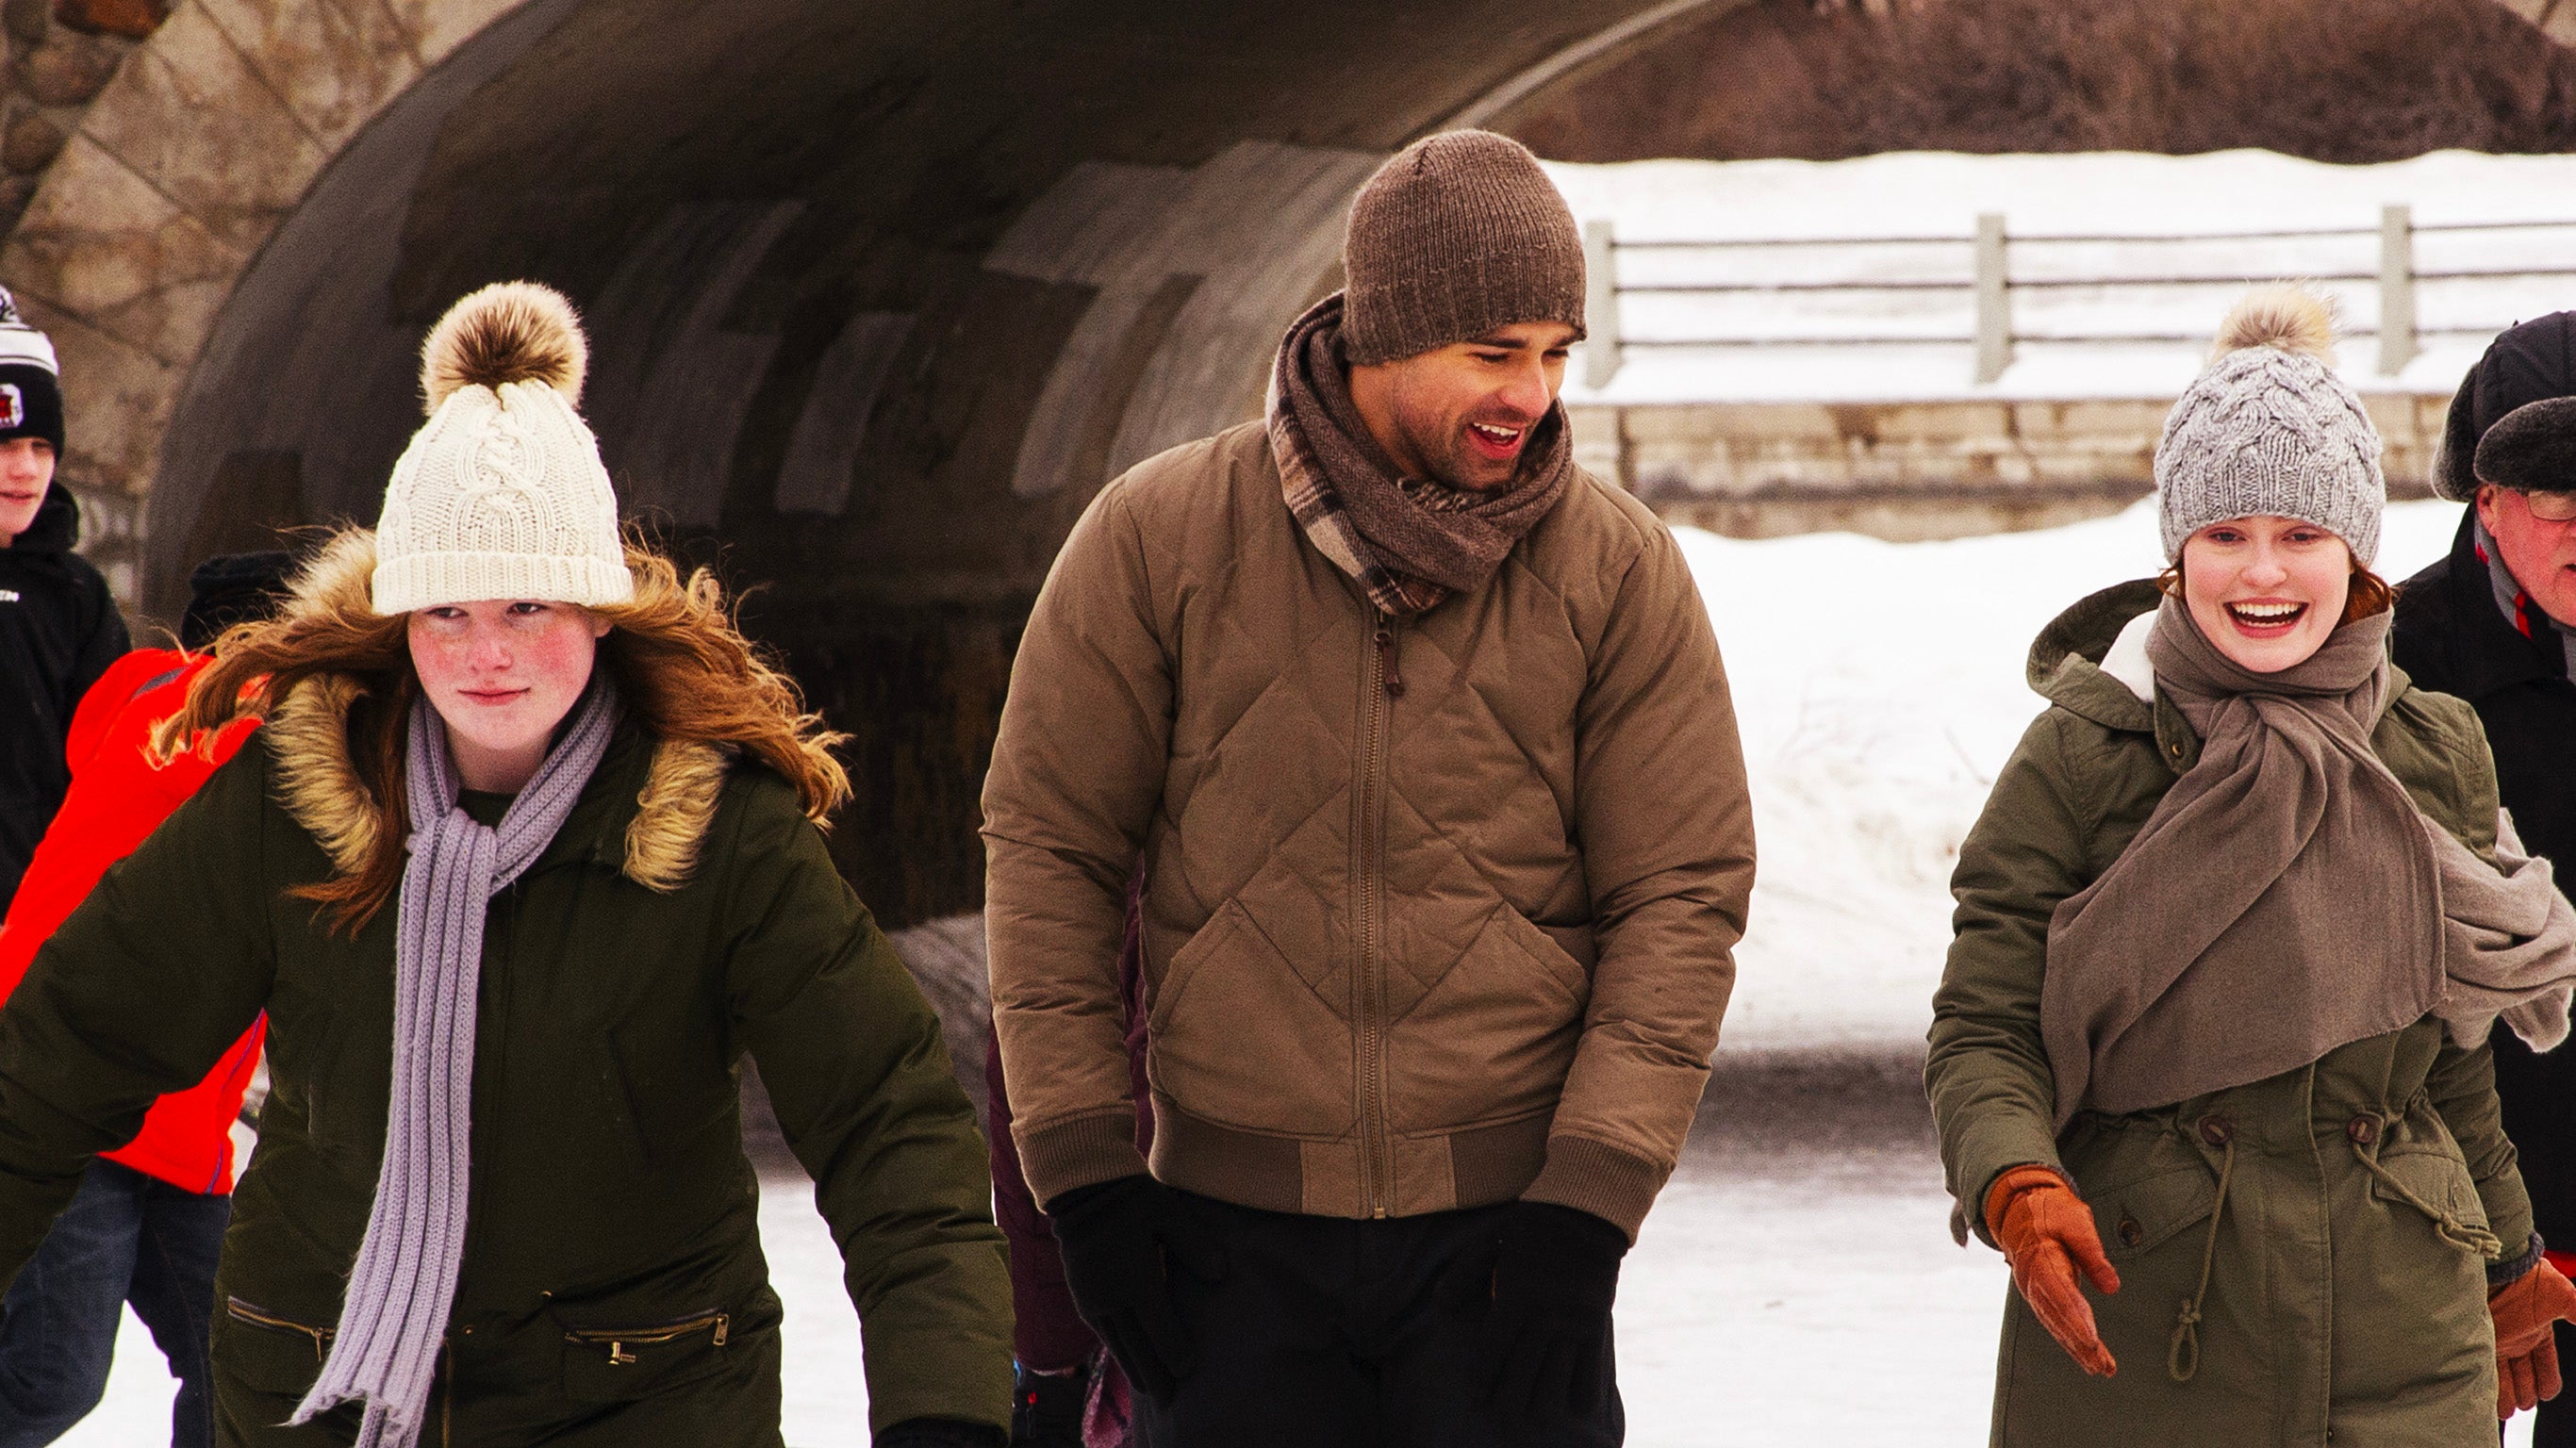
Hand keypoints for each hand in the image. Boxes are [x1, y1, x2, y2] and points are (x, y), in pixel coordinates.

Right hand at [1044, 1176, 1200, 1401]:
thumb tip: (1223, 1275)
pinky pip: (1101, 1332)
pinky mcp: (1081, 1295)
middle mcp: (1111, 1296)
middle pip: (1136, 1346)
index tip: (1189, 1370)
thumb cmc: (1132, 1199)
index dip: (1174, 1353)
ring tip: (1147, 1390)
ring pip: (1116, 1343)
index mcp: (1136, 1279)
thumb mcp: (1170, 1214)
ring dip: (1132, 1367)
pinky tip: (1125, 1358)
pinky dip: (1115, 1350)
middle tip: (1169, 1400)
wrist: (1082, 1189)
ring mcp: (1093, 1297)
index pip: (1160, 1328)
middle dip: (1153, 1375)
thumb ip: (1196, 1246)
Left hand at [1473, 1201, 1628, 1418]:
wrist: (1583, 1212)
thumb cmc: (1529, 1226)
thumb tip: (1440, 1306)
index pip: (1494, 1351)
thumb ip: (1463, 1275)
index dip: (1484, 1378)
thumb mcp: (1488, 1242)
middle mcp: (1544, 1317)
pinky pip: (1592, 1364)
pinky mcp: (1596, 1322)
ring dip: (1543, 1401)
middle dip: (1510, 1399)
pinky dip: (1585, 1389)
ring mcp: (1572, 1322)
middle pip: (1523, 1370)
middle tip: (1501, 1420)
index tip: (1477, 1396)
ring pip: (1555, 1374)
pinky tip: (1578, 1409)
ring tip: (1533, 1421)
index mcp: (1516, 1298)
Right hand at [1986, 1165, 2119, 1376]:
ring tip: (2100, 1368)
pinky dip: (2068, 1339)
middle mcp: (2032, 1280)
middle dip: (2079, 1344)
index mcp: (2040, 1259)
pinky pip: (2052, 1320)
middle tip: (2102, 1366)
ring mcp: (2032, 1289)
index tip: (2092, 1340)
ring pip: (2054, 1324)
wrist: (2018, 1207)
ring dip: (2076, 1348)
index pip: (2059, 1294)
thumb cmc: (2051, 1211)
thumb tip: (2112, 1287)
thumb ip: (2093, 1254)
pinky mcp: (2038, 1294)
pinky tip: (2084, 1354)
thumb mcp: (2076, 1221)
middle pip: (2056, 1317)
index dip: (2075, 1319)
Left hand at [2491, 1259, 2575, 1417]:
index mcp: (2537, 1328)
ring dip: (2506, 1391)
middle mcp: (2516, 1334)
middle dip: (2524, 1389)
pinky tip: (2488, 1397)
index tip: (2548, 1394)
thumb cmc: (2532, 1277)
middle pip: (2522, 1369)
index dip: (2547, 1377)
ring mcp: (2497, 1336)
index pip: (2544, 1359)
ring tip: (2509, 1410)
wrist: (2502, 1265)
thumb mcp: (2564, 1297)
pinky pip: (2484, 1365)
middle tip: (2526, 1406)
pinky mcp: (2479, 1337)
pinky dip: (2488, 1382)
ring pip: (2503, 1371)